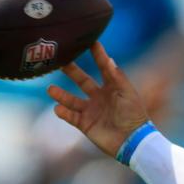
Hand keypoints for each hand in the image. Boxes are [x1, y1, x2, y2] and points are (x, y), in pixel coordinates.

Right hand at [47, 42, 149, 157]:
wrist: (132, 142)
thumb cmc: (134, 116)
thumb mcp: (127, 93)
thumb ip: (116, 76)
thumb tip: (108, 58)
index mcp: (113, 88)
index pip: (103, 67)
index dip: (98, 55)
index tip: (91, 41)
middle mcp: (100, 97)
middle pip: (82, 81)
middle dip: (72, 71)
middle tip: (60, 60)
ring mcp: (92, 111)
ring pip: (72, 100)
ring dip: (61, 94)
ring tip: (50, 89)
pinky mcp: (86, 124)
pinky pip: (71, 116)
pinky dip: (63, 112)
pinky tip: (57, 107)